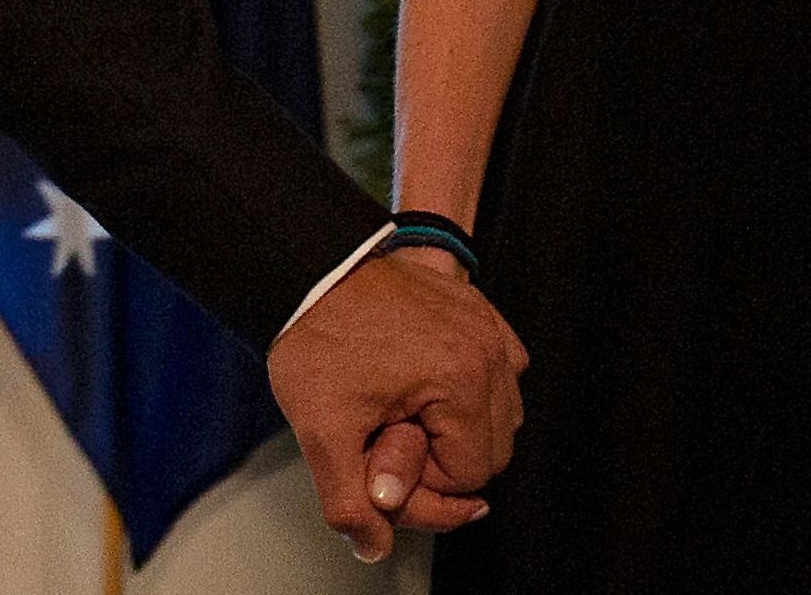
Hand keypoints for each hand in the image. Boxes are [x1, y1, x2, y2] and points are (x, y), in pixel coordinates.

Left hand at [267, 251, 525, 562]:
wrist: (309, 266)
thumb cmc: (316, 336)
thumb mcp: (320, 428)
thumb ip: (349, 500)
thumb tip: (373, 545)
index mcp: (461, 381)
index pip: (469, 476)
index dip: (422, 479)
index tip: (380, 450)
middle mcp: (486, 351)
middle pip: (491, 449)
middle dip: (443, 455)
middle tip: (389, 431)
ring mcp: (487, 327)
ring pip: (501, 413)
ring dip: (460, 424)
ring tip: (404, 406)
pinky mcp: (478, 309)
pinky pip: (501, 369)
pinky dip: (474, 386)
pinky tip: (428, 382)